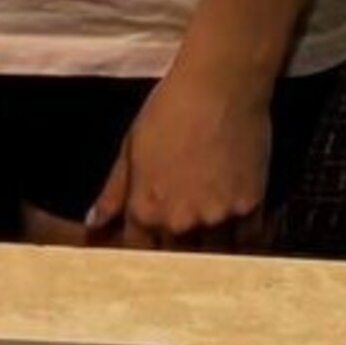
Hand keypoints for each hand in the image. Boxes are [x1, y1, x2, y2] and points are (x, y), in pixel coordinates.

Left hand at [84, 55, 271, 249]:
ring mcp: (217, 216)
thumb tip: (94, 223)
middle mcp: (180, 219)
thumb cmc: (172, 106)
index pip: (138, 254)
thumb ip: (113, 191)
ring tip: (210, 236)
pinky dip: (242, 240)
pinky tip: (238, 230)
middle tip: (181, 241)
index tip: (149, 248)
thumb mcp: (131, 145)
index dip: (142, 252)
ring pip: (214, 256)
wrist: (221, 83)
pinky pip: (248, 241)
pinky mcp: (251, 207)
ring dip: (210, 251)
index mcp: (146, 207)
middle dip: (175, 255)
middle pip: (176, 261)